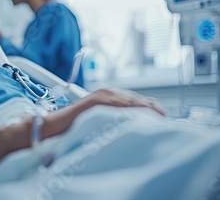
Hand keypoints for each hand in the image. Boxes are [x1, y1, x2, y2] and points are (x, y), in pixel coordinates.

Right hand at [42, 88, 165, 139]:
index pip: (136, 100)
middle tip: (165, 119)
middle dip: (151, 109)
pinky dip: (128, 110)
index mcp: (109, 95)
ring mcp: (100, 95)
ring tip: (157, 118)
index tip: (163, 117)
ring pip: (128, 101)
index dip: (151, 108)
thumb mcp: (100, 123)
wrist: (54, 127)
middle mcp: (107, 92)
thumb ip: (115, 120)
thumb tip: (135, 127)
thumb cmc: (75, 127)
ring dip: (144, 109)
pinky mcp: (94, 101)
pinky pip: (116, 105)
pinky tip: (139, 117)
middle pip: (136, 99)